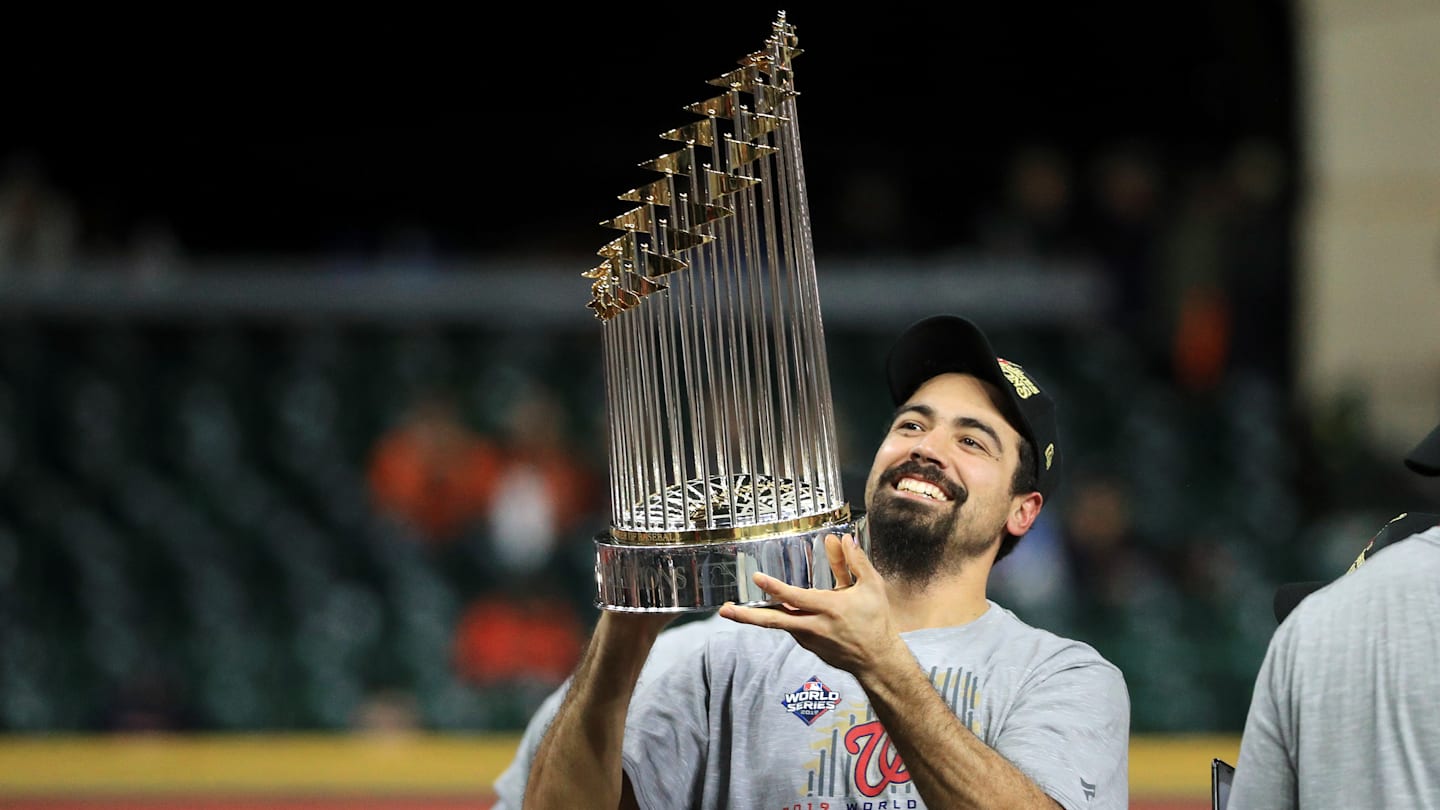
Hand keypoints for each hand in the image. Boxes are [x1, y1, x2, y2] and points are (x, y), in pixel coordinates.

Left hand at [718, 533, 903, 675]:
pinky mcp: (809, 647)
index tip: (756, 577)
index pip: (794, 597)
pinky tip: (776, 609)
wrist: (877, 661)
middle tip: (724, 610)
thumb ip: (855, 562)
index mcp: (829, 608)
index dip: (774, 587)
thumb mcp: (871, 587)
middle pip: (773, 621)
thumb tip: (842, 538)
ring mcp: (809, 640)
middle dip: (746, 617)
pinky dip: (781, 619)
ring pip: (779, 624)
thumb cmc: (876, 622)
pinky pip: (791, 629)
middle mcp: (814, 626)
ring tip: (735, 609)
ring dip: (758, 616)